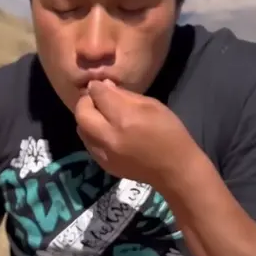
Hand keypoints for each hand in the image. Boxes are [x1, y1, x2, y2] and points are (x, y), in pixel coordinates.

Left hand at [75, 80, 192, 186]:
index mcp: (125, 118)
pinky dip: (93, 134)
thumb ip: (126, 96)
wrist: (175, 170)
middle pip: (81, 113)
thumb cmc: (170, 134)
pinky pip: (89, 144)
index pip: (99, 95)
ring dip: (87, 119)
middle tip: (98, 101)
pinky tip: (107, 134)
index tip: (100, 85)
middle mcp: (109, 136)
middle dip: (86, 103)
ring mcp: (104, 154)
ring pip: (81, 129)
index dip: (97, 87)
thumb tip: (105, 86)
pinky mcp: (104, 165)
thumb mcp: (154, 106)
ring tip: (102, 117)